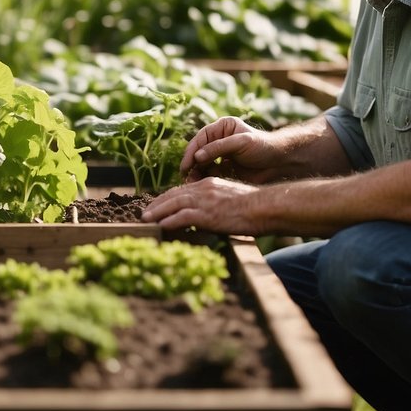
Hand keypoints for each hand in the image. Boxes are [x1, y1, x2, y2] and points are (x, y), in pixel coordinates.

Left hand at [140, 177, 260, 232]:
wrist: (266, 207)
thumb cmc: (255, 207)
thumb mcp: (231, 198)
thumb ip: (217, 203)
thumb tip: (209, 214)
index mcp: (209, 184)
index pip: (182, 190)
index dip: (167, 198)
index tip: (158, 204)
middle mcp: (204, 189)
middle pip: (174, 195)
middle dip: (157, 204)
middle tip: (145, 213)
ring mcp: (205, 200)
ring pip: (174, 204)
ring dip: (157, 212)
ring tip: (146, 220)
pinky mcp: (208, 213)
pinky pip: (182, 217)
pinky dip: (169, 221)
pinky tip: (161, 227)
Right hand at [180, 116, 279, 183]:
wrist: (279, 162)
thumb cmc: (263, 147)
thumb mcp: (241, 143)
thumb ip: (218, 148)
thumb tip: (197, 156)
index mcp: (221, 128)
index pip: (200, 139)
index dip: (191, 151)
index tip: (186, 165)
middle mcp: (218, 140)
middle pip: (198, 152)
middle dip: (192, 165)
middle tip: (187, 178)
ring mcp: (221, 155)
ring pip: (202, 164)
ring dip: (197, 174)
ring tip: (193, 184)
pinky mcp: (224, 169)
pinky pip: (210, 174)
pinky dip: (205, 180)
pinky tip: (203, 186)